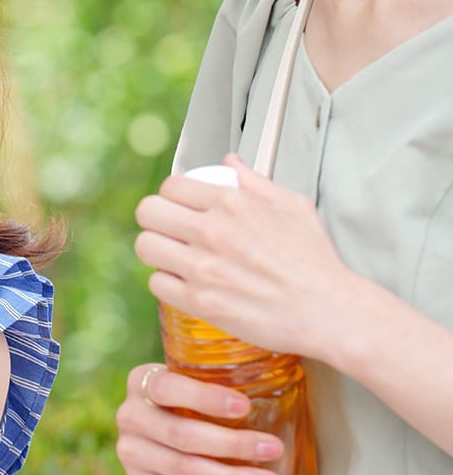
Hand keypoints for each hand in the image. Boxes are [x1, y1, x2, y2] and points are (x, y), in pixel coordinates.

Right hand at [114, 360, 281, 474]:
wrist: (159, 419)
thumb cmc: (192, 395)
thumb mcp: (196, 375)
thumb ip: (222, 374)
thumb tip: (290, 360)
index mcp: (142, 381)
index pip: (168, 388)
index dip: (205, 398)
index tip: (245, 407)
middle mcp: (129, 415)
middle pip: (181, 434)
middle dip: (232, 444)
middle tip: (274, 449)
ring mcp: (129, 450)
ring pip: (182, 468)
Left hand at [134, 155, 367, 360]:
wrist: (328, 311)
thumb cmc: (315, 262)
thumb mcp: (294, 207)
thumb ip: (255, 182)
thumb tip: (230, 163)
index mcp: (233, 204)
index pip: (170, 186)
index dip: (172, 195)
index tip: (180, 206)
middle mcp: (212, 232)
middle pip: (147, 212)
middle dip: (156, 218)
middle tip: (170, 229)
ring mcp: (202, 268)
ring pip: (146, 247)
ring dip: (158, 250)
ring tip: (175, 255)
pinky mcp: (198, 302)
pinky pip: (157, 283)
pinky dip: (167, 282)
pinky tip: (185, 282)